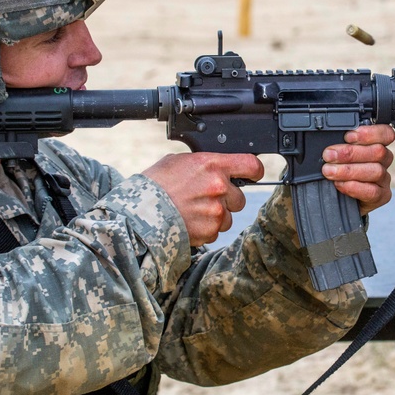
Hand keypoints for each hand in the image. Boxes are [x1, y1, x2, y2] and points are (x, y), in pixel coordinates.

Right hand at [142, 152, 264, 245]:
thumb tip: (218, 167)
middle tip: (204, 199)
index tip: (253, 175)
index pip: (252, 165)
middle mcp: (219, 188)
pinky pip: (215, 231)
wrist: (139, 212)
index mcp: (213, 165)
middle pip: (240, 197)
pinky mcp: (210, 231)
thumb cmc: (155, 184)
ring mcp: (216, 211)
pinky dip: (205, 230)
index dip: (255, 171)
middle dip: (227, 200)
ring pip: (228, 217)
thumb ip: (205, 164)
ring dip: (215, 217)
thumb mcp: (179, 162)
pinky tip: (188, 222)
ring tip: (191, 212)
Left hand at [321, 124, 394, 215]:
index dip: (370, 133)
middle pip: (378, 151)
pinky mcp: (382, 196)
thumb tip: (326, 140)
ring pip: (376, 171)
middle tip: (329, 155)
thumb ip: (338, 145)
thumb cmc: (338, 170)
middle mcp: (384, 160)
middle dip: (350, 152)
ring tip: (329, 171)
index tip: (348, 136)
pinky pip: (373, 191)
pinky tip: (340, 184)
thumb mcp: (338, 154)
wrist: (339, 198)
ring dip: (349, 170)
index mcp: (377, 144)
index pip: (386, 133)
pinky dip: (355, 187)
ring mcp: (384, 179)